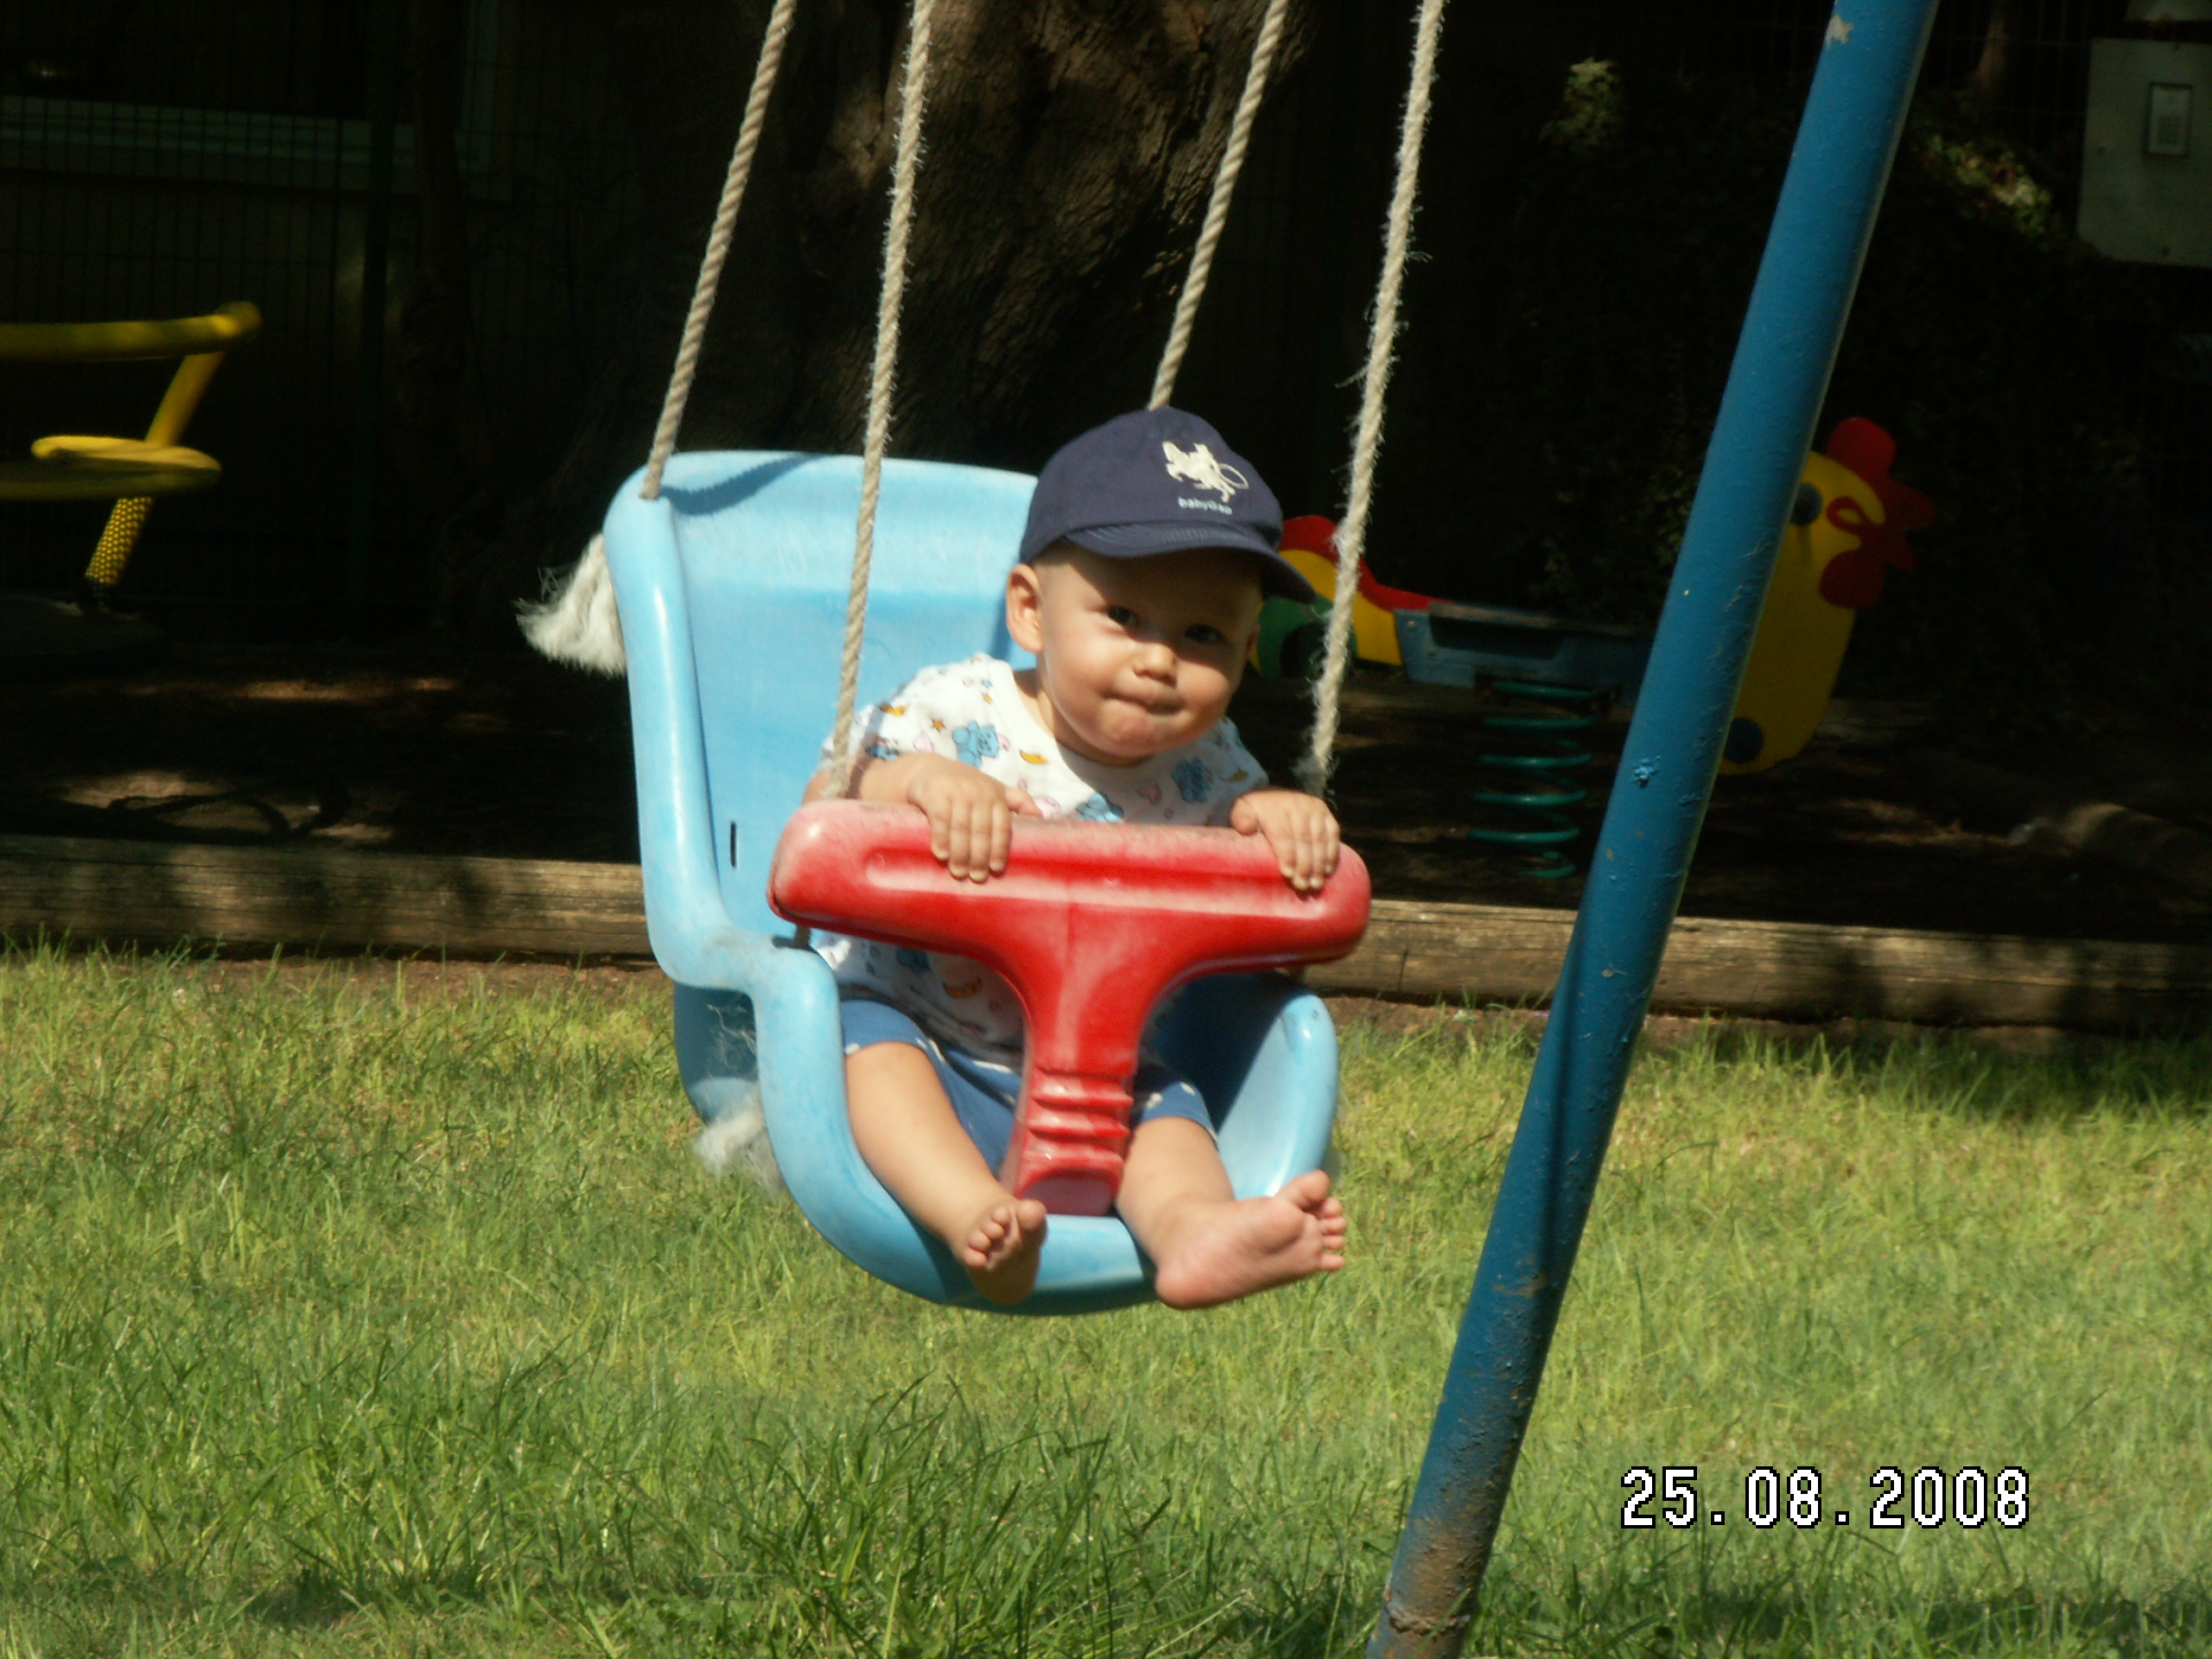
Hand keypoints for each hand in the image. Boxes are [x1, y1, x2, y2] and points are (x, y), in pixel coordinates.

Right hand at [903, 756, 1039, 881]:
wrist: (927, 769)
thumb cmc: (965, 785)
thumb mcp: (993, 789)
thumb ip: (1017, 800)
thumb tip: (1041, 817)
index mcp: (996, 795)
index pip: (1002, 826)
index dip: (1000, 849)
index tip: (996, 869)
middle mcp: (979, 792)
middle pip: (982, 830)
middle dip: (980, 857)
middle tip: (977, 877)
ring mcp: (957, 792)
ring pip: (962, 828)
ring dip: (961, 853)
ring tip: (959, 873)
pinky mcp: (935, 794)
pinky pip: (941, 820)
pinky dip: (942, 839)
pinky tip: (942, 855)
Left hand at [1229, 788, 1340, 894]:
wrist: (1274, 796)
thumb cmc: (1257, 812)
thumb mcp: (1243, 809)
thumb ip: (1241, 818)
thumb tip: (1245, 828)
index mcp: (1276, 807)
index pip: (1283, 834)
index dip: (1287, 856)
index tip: (1289, 875)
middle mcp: (1298, 805)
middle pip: (1304, 839)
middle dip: (1304, 865)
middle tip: (1302, 886)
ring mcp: (1315, 808)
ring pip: (1319, 839)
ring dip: (1319, 864)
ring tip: (1316, 884)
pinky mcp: (1326, 813)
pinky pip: (1333, 834)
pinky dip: (1331, 853)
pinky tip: (1327, 870)